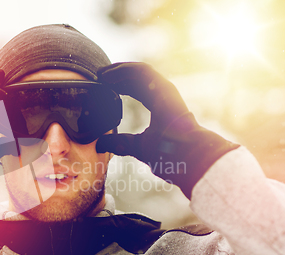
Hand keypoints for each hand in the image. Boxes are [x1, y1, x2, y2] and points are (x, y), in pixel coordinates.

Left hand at [96, 62, 238, 198]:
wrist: (186, 155)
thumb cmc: (168, 154)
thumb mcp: (136, 146)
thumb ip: (119, 143)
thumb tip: (101, 144)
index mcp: (159, 105)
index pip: (137, 89)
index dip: (120, 86)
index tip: (103, 87)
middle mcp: (163, 95)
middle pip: (136, 78)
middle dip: (117, 75)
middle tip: (98, 76)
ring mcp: (165, 90)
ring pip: (139, 71)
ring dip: (118, 70)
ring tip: (101, 73)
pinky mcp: (164, 88)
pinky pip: (142, 72)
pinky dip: (125, 71)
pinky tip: (110, 75)